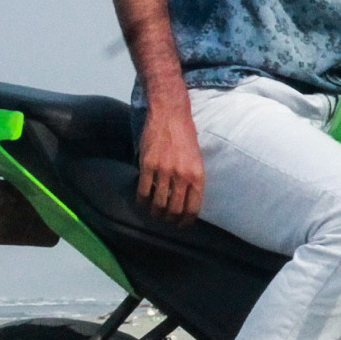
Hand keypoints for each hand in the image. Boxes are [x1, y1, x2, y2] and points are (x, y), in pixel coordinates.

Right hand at [135, 103, 204, 224]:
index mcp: (197, 175)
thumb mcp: (197, 159)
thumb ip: (193, 179)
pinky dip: (142, 200)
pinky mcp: (147, 165)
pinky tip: (143, 202)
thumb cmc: (186, 136)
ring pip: (158, 203)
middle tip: (167, 220)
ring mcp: (163, 171)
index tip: (182, 224)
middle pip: (174, 209)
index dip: (186, 220)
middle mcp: (181, 175)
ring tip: (155, 213)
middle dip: (170, 219)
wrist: (171, 115)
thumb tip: (188, 200)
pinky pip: (143, 190)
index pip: (193, 207)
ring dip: (155, 212)